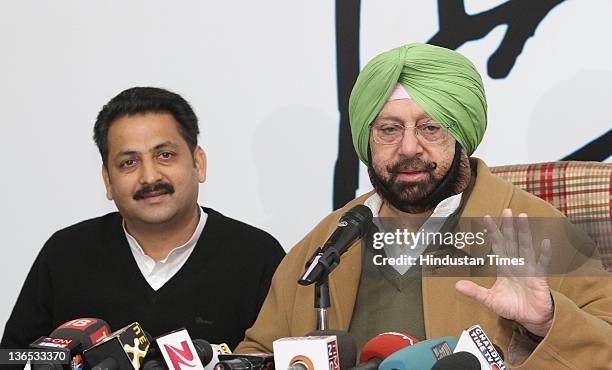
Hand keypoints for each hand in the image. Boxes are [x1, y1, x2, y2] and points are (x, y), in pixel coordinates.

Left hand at [455, 209, 553, 336]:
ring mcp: (528, 269)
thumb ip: (475, 292)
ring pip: (525, 247)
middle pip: (511, 241)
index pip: (497, 246)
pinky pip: (542, 264)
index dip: (492, 233)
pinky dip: (544, 254)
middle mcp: (515, 264)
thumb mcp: (489, 300)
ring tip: (522, 217)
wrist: (529, 318)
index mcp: (503, 267)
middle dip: (508, 226)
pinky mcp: (539, 278)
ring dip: (524, 232)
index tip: (486, 218)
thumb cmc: (512, 306)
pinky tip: (545, 242)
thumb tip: (457, 286)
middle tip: (506, 210)